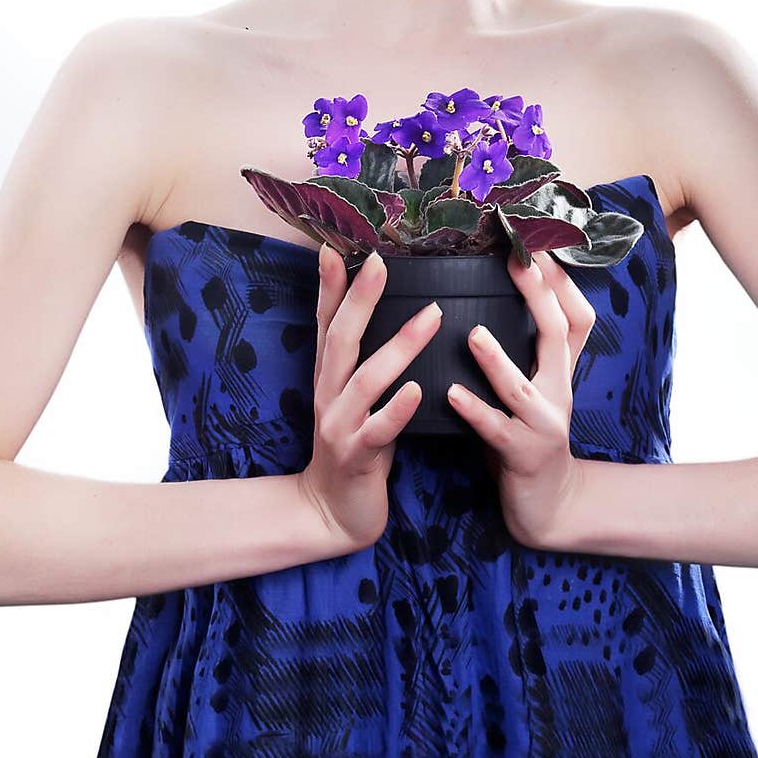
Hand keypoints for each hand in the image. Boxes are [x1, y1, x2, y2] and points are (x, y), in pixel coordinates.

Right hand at [297, 245, 440, 552]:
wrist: (334, 512)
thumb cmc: (359, 446)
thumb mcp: (358, 397)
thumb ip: (368, 359)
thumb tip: (397, 311)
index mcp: (331, 375)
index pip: (327, 321)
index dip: (329, 285)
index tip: (333, 245)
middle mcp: (328, 392)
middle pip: (340, 337)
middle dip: (360, 298)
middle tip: (380, 261)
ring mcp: (338, 425)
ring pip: (365, 378)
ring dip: (398, 346)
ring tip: (430, 316)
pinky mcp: (356, 456)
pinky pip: (378, 430)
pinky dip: (396, 408)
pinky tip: (417, 390)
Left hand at [447, 249, 595, 547]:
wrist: (547, 506)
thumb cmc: (526, 435)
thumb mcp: (533, 388)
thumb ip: (522, 350)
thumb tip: (489, 297)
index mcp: (558, 370)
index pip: (573, 315)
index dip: (560, 280)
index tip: (538, 242)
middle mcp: (558, 390)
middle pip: (557, 334)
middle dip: (540, 296)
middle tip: (518, 261)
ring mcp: (544, 425)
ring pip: (522, 387)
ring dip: (498, 359)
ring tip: (473, 334)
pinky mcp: (523, 455)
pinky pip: (496, 431)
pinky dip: (474, 411)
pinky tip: (451, 394)